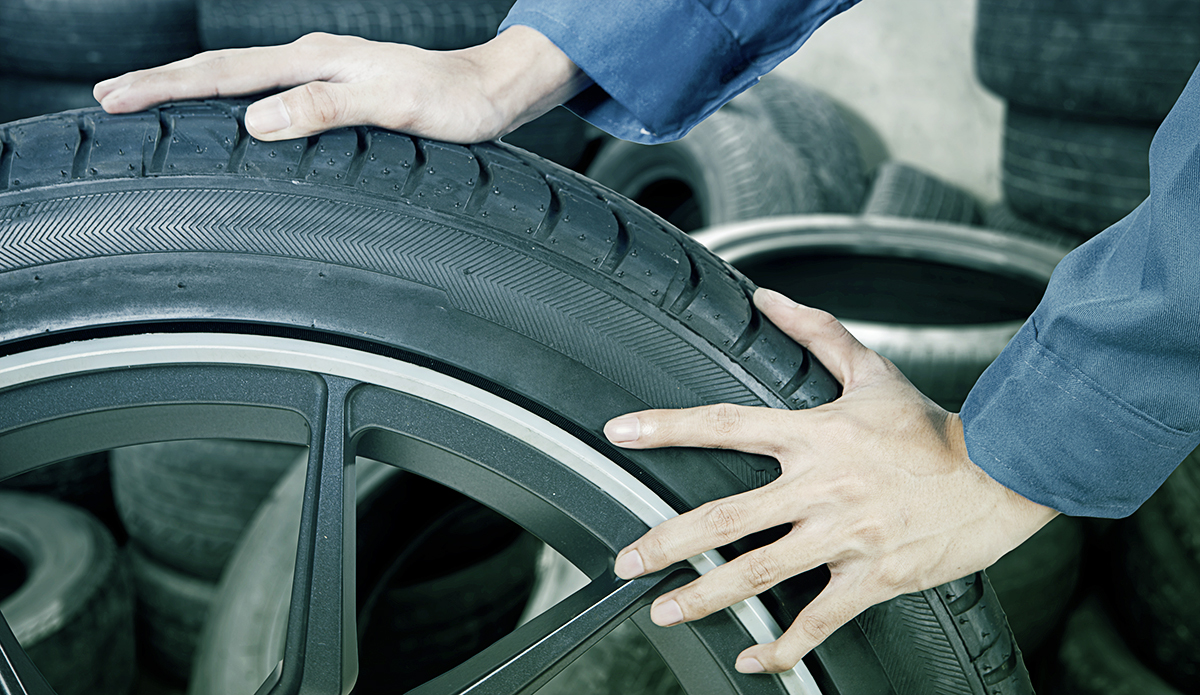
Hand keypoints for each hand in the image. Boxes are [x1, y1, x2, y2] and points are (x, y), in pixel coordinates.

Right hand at [92, 26, 588, 142]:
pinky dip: (234, 103)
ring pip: (243, 80)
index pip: (226, 73)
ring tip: (151, 103)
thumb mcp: (393, 106)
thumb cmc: (453, 102)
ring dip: (193, 91)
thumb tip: (256, 120)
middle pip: (223, 69)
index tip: (117, 98)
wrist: (492, 93)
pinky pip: (271, 94)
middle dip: (163, 83)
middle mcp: (315, 61)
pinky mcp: (339, 91)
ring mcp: (325, 74)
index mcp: (318, 60)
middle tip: (110, 99)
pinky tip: (228, 117)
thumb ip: (326, 108)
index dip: (168, 86)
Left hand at [604, 288, 1056, 673]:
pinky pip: (819, 620)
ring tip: (665, 611)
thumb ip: (817, 333)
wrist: (1002, 475)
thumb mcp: (873, 372)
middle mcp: (820, 487)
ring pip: (759, 572)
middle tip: (627, 560)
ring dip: (706, 597)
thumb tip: (769, 297)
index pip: (725, 424)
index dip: (667, 428)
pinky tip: (752, 662)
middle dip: (668, 541)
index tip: (620, 433)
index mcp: (814, 436)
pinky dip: (784, 647)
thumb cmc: (934, 428)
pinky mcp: (873, 577)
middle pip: (727, 516)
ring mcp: (844, 536)